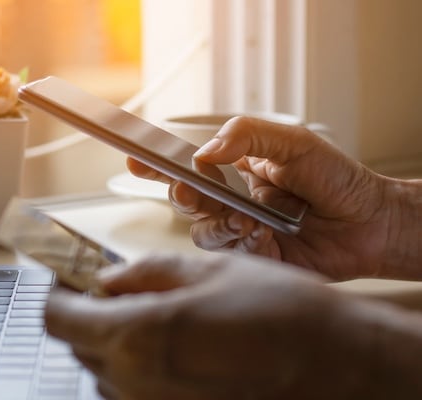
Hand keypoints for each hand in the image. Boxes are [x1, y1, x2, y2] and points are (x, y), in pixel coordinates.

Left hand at [45, 252, 376, 398]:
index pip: (58, 319)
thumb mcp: (206, 271)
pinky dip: (138, 368)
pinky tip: (173, 348)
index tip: (65, 279)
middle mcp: (137, 382)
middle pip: (78, 346)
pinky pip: (135, 393)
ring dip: (112, 343)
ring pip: (105, 373)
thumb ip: (144, 273)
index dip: (56, 294)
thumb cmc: (283, 315)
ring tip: (150, 316)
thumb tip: (108, 278)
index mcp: (137, 336)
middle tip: (111, 291)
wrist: (339, 366)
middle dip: (85, 314)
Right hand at [128, 116, 399, 279]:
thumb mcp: (293, 143)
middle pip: (186, 201)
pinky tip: (262, 234)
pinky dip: (241, 242)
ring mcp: (241, 231)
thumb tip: (205, 153)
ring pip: (202, 232)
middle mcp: (232, 202)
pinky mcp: (253, 258)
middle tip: (190, 190)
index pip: (187, 166)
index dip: (158, 165)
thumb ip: (248, 136)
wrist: (371, 222)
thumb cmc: (337, 179)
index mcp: (235, 171)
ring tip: (243, 218)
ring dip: (217, 224)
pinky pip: (230, 254)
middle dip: (182, 195)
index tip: (136, 159)